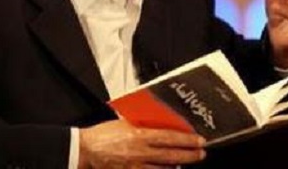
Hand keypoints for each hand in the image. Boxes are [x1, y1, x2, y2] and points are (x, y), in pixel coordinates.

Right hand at [78, 120, 205, 167]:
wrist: (85, 150)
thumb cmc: (102, 134)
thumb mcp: (124, 123)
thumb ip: (141, 125)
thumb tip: (158, 124)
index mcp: (138, 135)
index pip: (169, 137)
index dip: (186, 140)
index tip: (199, 140)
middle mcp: (140, 152)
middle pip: (171, 155)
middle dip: (189, 155)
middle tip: (201, 154)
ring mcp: (136, 166)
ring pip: (163, 168)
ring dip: (178, 165)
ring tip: (187, 162)